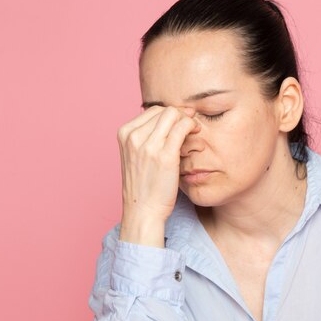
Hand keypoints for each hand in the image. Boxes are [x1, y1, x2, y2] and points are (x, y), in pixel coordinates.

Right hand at [116, 105, 199, 242]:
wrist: (143, 210)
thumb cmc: (143, 184)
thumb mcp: (136, 155)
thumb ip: (146, 136)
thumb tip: (166, 119)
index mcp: (124, 134)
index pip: (151, 111)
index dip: (169, 114)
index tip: (179, 122)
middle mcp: (134, 137)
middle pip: (163, 111)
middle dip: (179, 114)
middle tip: (189, 124)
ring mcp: (148, 146)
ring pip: (173, 115)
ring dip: (186, 119)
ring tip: (193, 129)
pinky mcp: (165, 155)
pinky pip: (182, 127)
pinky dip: (191, 125)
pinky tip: (195, 132)